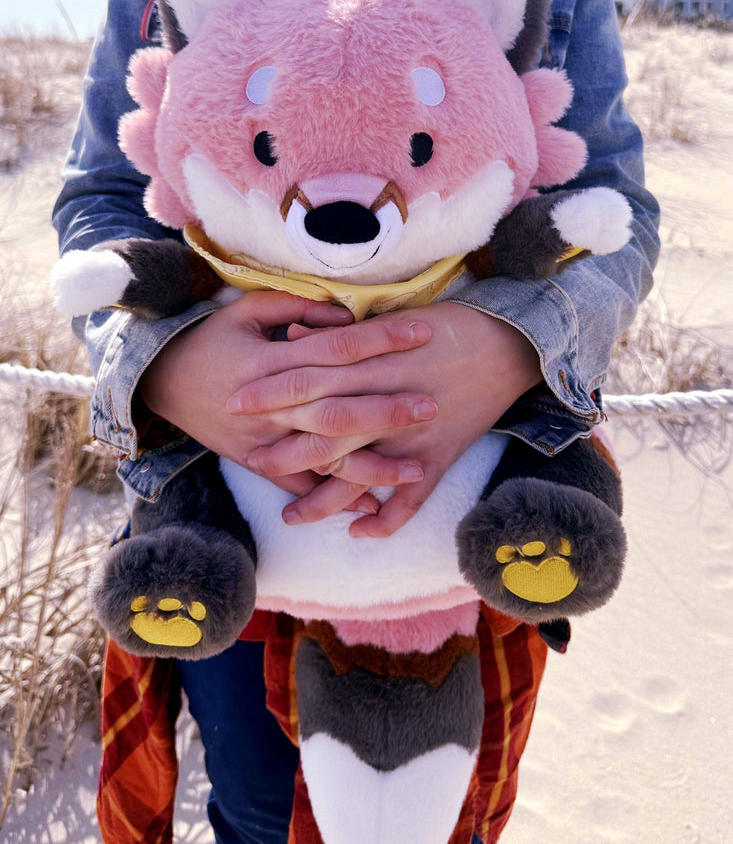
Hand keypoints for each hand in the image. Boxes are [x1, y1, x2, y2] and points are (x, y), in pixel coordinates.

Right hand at [138, 291, 435, 503]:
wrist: (160, 381)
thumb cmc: (211, 339)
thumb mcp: (245, 309)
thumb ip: (296, 307)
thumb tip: (346, 316)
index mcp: (270, 361)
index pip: (336, 348)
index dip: (381, 340)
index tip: (423, 334)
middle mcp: (269, 405)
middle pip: (337, 409)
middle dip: (387, 410)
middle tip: (431, 405)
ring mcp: (263, 440)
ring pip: (323, 458)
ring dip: (371, 466)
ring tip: (417, 467)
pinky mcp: (257, 463)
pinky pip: (299, 487)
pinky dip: (334, 499)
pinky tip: (374, 507)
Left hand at [232, 302, 541, 533]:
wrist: (508, 343)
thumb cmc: (446, 324)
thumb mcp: (389, 318)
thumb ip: (339, 333)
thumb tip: (293, 335)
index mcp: (370, 363)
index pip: (306, 379)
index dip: (268, 393)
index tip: (234, 403)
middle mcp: (386, 403)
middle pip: (322, 431)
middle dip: (283, 450)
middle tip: (250, 461)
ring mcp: (412, 437)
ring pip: (359, 476)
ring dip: (322, 500)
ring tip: (290, 517)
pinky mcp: (438, 458)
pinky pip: (410, 501)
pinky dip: (385, 520)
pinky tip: (358, 532)